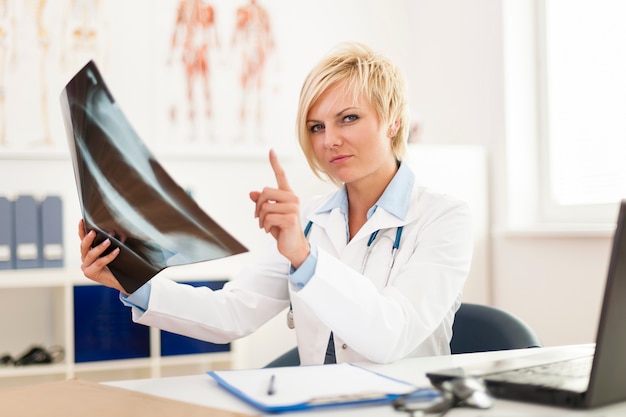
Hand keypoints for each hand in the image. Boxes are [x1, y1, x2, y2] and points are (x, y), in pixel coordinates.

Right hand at [77, 219, 126, 293]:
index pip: (83, 239)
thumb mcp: (113, 250)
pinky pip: (99, 263)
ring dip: (100, 247)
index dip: (81, 230)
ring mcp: (86, 266)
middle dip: (88, 238)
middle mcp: (85, 258)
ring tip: (108, 241)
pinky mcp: (90, 273)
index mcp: (88, 251)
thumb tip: (116, 230)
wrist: (120, 280)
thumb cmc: (116, 264)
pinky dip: (108, 256)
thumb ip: (111, 241)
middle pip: (84, 246)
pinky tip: (116, 251)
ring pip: (91, 254)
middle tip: (94, 231)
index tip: (82, 220)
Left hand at [249, 149, 309, 267]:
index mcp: (287, 195)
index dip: (275, 163)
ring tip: (266, 226)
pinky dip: (265, 226)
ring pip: (265, 207)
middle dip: (258, 206)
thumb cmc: (282, 229)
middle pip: (265, 192)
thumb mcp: (269, 214)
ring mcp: (293, 208)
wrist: (293, 246)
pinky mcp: (290, 218)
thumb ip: (262, 203)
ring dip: (260, 219)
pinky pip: (268, 218)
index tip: (271, 150)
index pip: (281, 175)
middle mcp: (292, 198)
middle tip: (258, 218)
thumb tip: (251, 193)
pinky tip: (271, 231)